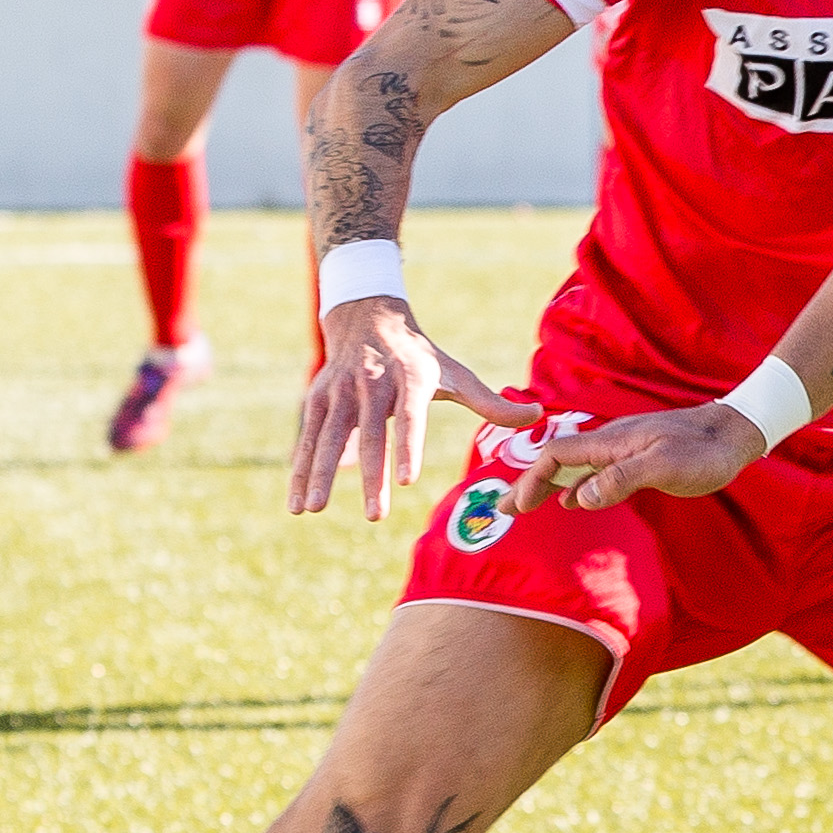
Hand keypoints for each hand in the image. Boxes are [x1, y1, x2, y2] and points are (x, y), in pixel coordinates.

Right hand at [291, 294, 536, 520]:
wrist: (366, 316)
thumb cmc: (418, 356)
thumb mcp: (454, 372)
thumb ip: (490, 403)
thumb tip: (537, 417)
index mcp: (409, 377)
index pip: (411, 416)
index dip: (408, 446)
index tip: (407, 479)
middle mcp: (371, 383)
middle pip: (368, 434)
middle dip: (370, 477)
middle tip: (375, 516)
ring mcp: (339, 390)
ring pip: (328, 438)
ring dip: (319, 476)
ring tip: (313, 511)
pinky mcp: (316, 399)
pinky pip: (308, 439)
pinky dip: (300, 470)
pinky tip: (295, 504)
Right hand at [534, 402, 765, 511]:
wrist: (733, 432)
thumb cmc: (703, 452)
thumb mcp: (664, 467)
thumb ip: (621, 479)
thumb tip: (580, 497)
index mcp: (612, 442)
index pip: (557, 456)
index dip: (533, 480)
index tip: (517, 507)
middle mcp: (611, 442)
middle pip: (558, 460)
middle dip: (530, 483)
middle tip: (506, 510)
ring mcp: (623, 449)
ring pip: (574, 467)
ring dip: (548, 486)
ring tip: (527, 506)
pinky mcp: (636, 458)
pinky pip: (593, 472)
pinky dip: (573, 486)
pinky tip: (572, 501)